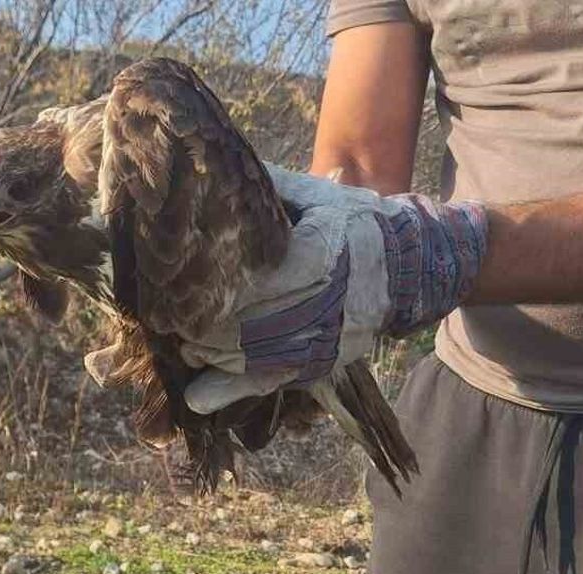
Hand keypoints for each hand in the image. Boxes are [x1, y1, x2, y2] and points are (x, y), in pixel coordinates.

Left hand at [182, 168, 487, 414]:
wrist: (410, 268)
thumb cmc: (355, 225)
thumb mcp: (320, 197)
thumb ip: (273, 186)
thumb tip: (219, 166)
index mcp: (322, 253)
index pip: (262, 277)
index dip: (221, 286)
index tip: (183, 286)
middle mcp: (326, 300)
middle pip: (252, 321)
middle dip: (206, 324)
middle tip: (172, 318)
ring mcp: (325, 337)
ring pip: (256, 354)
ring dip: (212, 353)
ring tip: (184, 346)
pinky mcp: (321, 363)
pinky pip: (272, 381)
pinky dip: (231, 391)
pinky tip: (197, 398)